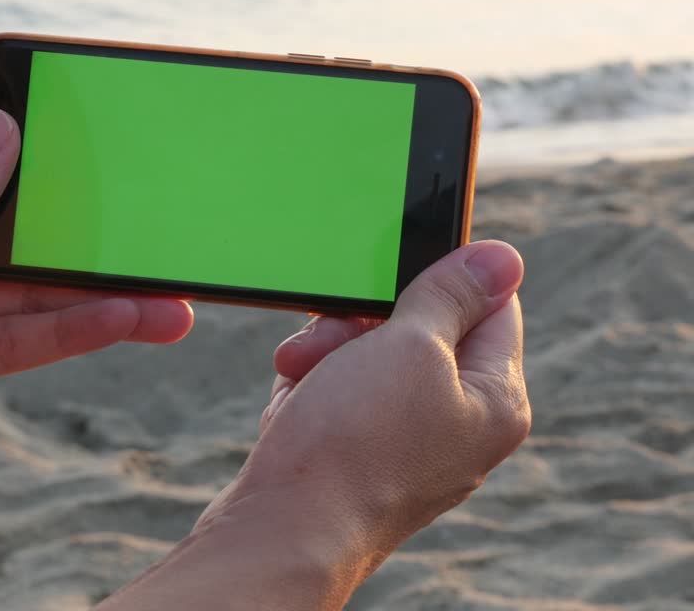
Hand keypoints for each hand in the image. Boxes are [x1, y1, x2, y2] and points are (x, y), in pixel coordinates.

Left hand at [0, 90, 193, 503]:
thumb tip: (4, 127)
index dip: (22, 118)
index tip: (89, 113)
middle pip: (17, 218)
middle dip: (82, 221)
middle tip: (154, 218)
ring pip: (30, 287)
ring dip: (96, 291)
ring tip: (170, 296)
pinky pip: (17, 340)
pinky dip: (69, 333)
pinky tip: (124, 325)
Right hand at [99, 241, 529, 610]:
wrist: (283, 530)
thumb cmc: (352, 444)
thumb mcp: (409, 345)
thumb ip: (453, 295)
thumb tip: (504, 257)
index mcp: (495, 400)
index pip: (489, 305)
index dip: (436, 278)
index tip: (387, 270)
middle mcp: (460, 426)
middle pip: (420, 331)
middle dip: (361, 322)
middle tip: (328, 331)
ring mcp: (408, 446)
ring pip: (370, 361)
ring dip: (327, 353)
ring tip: (299, 371)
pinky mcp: (358, 459)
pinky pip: (339, 397)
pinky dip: (312, 389)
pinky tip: (295, 404)